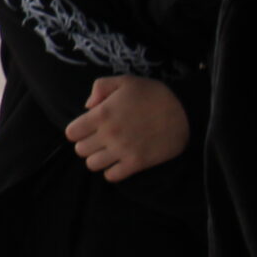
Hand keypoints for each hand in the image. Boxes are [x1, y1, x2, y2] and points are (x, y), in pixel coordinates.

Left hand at [64, 76, 188, 181]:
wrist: (185, 110)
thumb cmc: (154, 94)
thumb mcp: (125, 81)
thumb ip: (100, 88)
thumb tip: (87, 106)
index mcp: (102, 114)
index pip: (71, 133)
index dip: (77, 130)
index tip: (87, 128)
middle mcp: (109, 134)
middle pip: (80, 150)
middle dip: (87, 144)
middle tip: (99, 139)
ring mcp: (122, 150)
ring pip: (92, 165)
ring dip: (98, 158)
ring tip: (108, 151)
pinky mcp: (137, 163)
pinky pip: (112, 176)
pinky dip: (112, 171)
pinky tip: (119, 161)